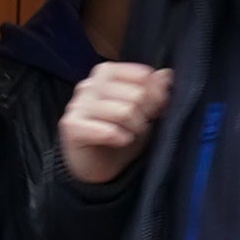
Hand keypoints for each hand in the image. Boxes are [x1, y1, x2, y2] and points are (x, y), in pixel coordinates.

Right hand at [58, 59, 172, 181]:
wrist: (96, 167)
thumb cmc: (120, 133)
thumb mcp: (144, 111)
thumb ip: (154, 91)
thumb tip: (167, 74)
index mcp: (106, 72)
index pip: (143, 75)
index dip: (157, 96)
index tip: (154, 110)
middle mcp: (90, 84)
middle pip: (137, 94)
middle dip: (146, 115)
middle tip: (140, 127)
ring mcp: (78, 104)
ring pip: (125, 112)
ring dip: (135, 129)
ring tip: (130, 134)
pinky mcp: (72, 126)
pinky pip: (108, 131)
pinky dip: (121, 139)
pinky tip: (119, 141)